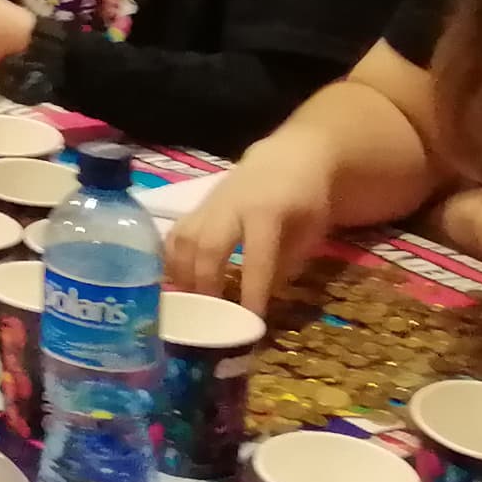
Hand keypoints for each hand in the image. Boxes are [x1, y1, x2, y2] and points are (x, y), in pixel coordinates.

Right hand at [166, 144, 342, 310]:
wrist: (287, 159)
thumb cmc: (305, 200)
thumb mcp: (310, 233)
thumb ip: (286, 264)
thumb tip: (262, 298)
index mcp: (266, 213)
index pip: (256, 258)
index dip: (253, 291)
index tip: (251, 322)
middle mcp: (231, 207)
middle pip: (209, 247)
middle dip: (207, 284)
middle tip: (210, 317)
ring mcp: (209, 205)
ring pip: (184, 239)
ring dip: (182, 274)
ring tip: (187, 303)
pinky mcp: (197, 207)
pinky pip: (175, 233)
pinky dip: (170, 259)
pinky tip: (174, 282)